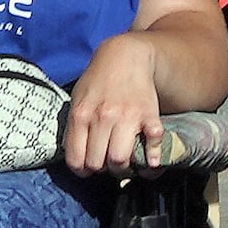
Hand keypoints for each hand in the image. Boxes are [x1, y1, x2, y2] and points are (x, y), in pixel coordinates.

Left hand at [61, 43, 165, 174]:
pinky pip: (152, 142)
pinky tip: (150, 161)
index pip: (77, 160)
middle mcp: (102, 118)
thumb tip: (77, 156)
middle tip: (107, 162)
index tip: (89, 168)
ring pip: (120, 159)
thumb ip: (74, 128)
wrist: (125, 56)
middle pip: (98, 164)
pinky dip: (153, 156)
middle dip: (102, 169)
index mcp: (81, 116)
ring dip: (123, 167)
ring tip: (124, 160)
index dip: (82, 170)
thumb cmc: (98, 81)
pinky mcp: (149, 114)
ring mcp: (127, 116)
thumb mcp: (77, 100)